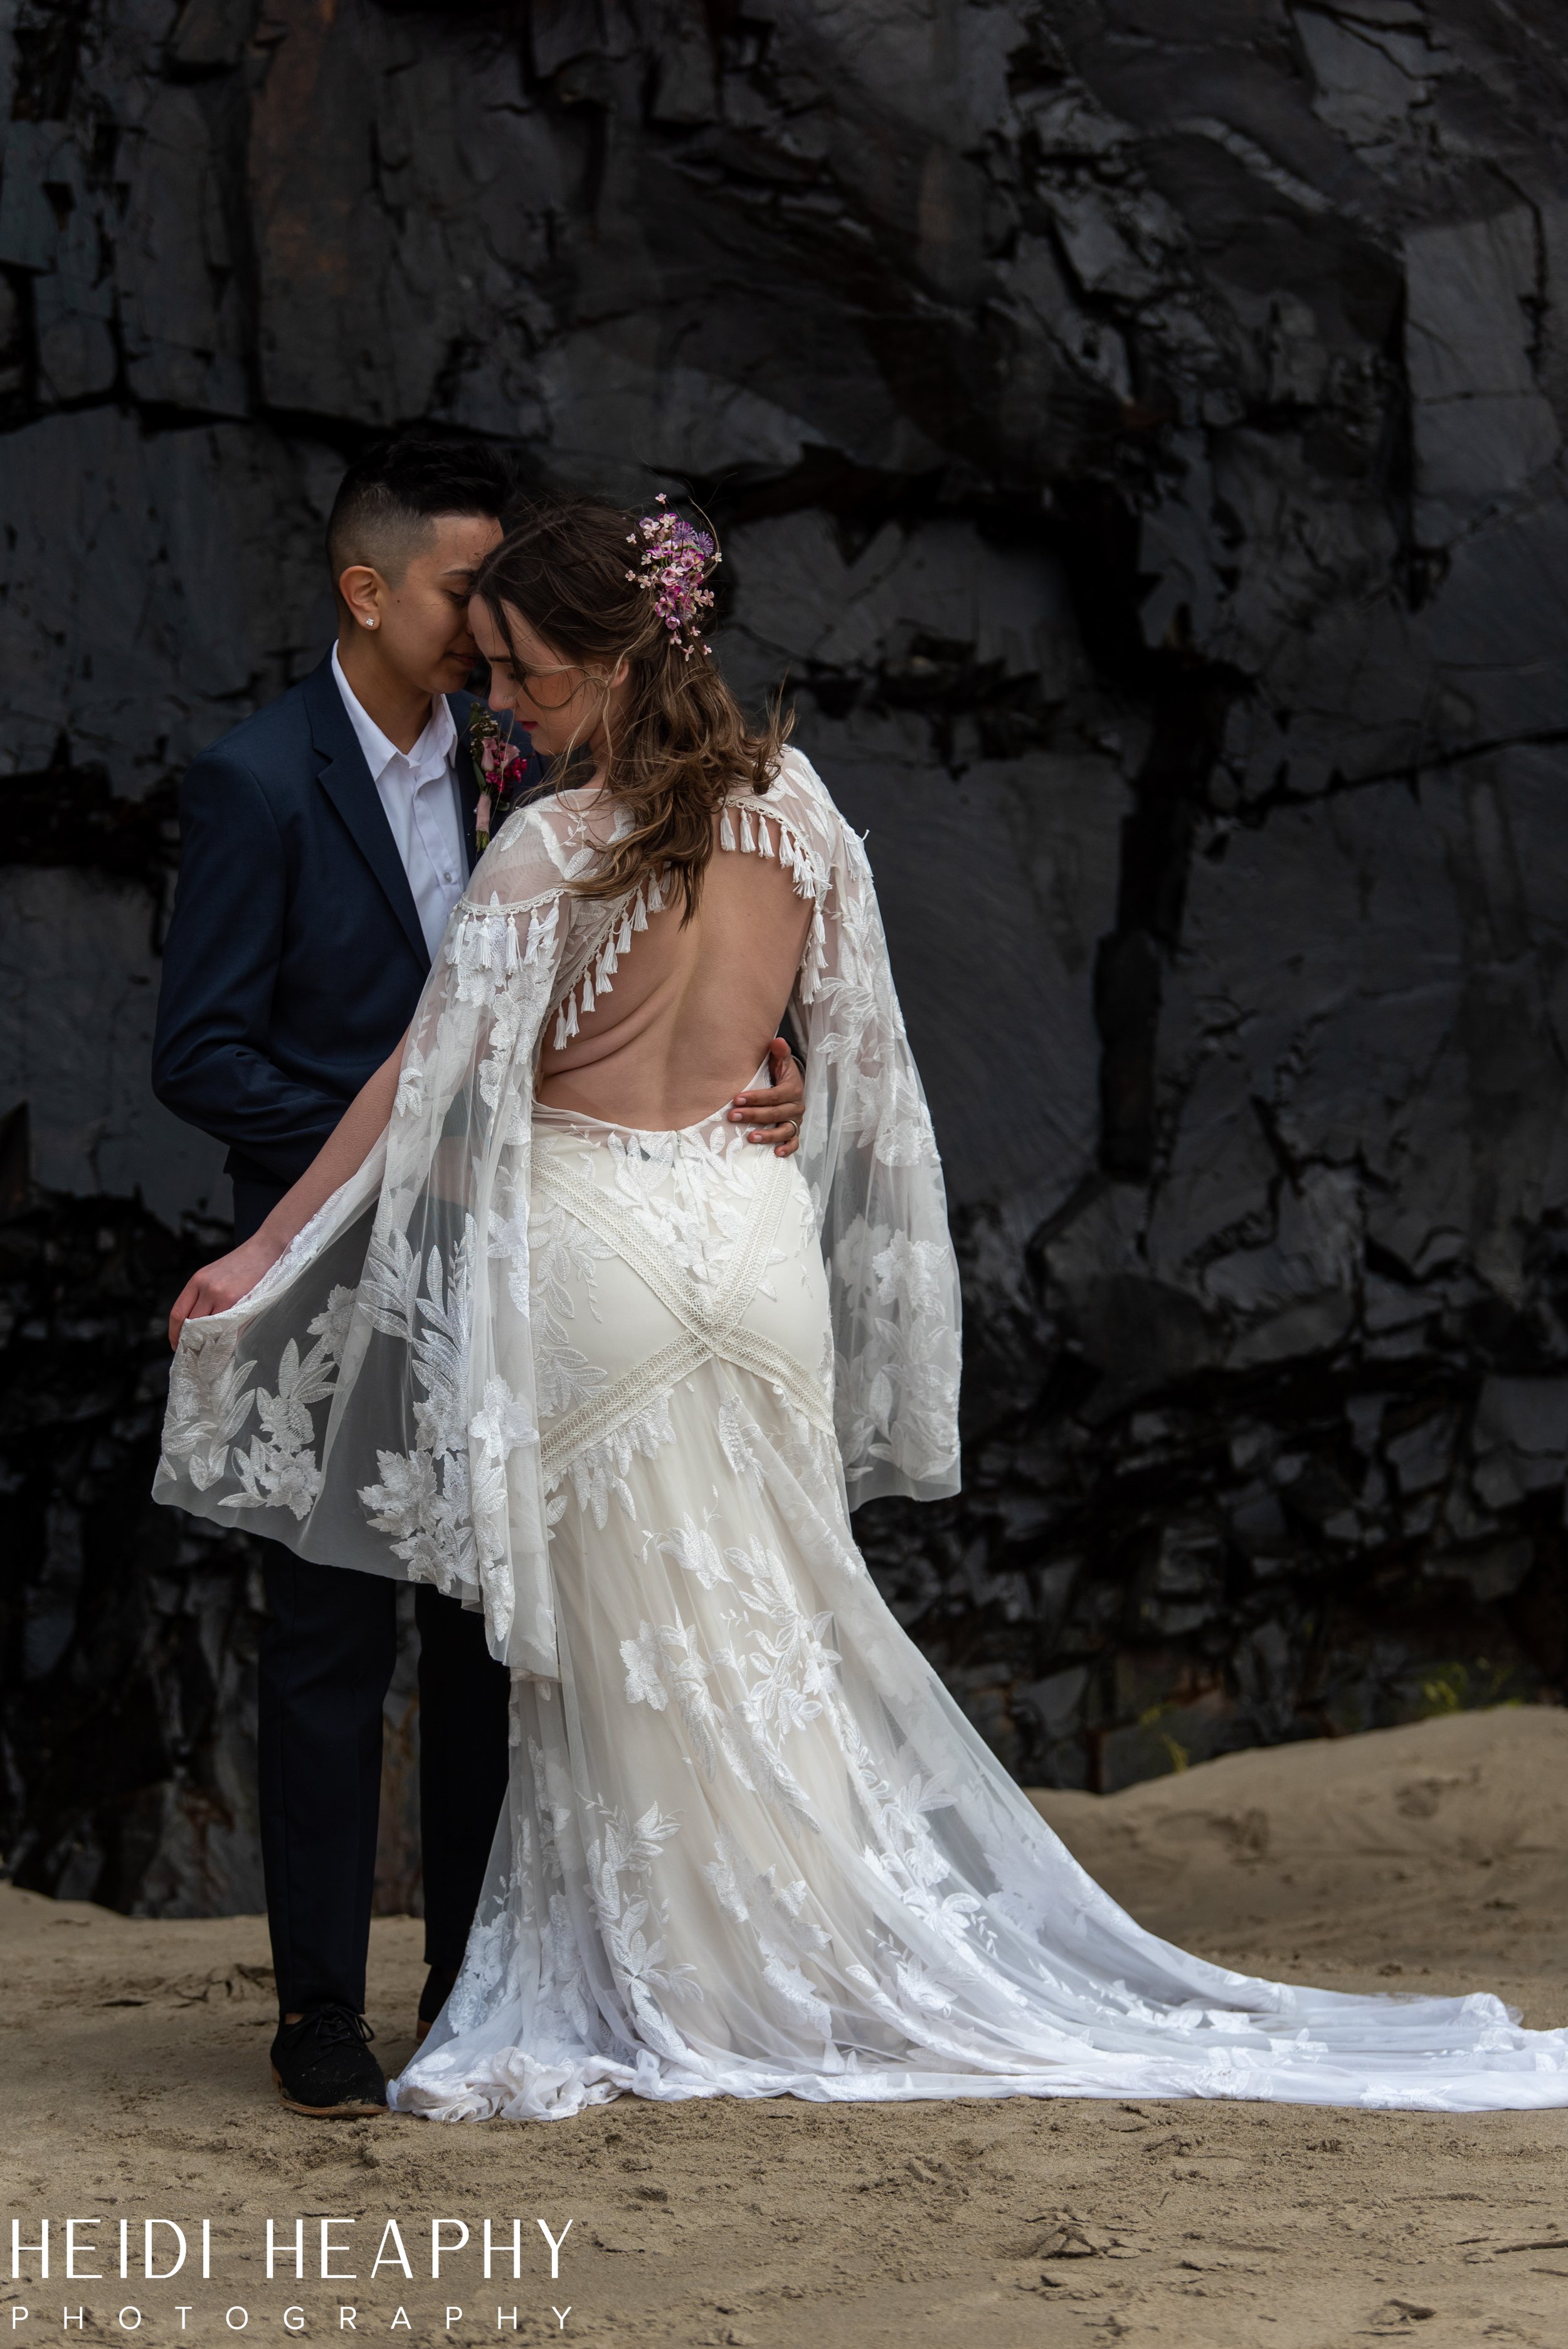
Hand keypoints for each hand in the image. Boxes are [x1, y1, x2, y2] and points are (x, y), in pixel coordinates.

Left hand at [168, 1233, 282, 1348]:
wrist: (266, 1249)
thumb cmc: (242, 1264)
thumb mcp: (214, 1275)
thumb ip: (203, 1296)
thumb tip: (196, 1326)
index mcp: (197, 1280)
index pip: (177, 1312)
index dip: (174, 1333)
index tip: (177, 1345)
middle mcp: (206, 1288)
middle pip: (191, 1324)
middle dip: (191, 1341)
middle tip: (196, 1354)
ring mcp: (222, 1295)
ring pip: (209, 1328)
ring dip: (209, 1343)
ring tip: (212, 1352)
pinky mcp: (239, 1301)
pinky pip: (228, 1328)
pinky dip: (227, 1339)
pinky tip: (229, 1344)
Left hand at [729, 1036, 804, 1156]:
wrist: (792, 1086)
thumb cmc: (781, 1074)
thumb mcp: (781, 1061)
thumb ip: (779, 1052)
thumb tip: (776, 1041)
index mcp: (793, 1089)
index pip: (773, 1095)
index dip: (755, 1098)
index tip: (736, 1099)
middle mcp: (796, 1107)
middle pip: (775, 1114)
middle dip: (753, 1115)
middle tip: (732, 1116)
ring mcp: (795, 1121)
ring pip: (784, 1130)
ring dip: (768, 1135)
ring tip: (751, 1137)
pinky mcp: (794, 1132)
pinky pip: (794, 1143)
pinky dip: (787, 1149)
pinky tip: (775, 1153)